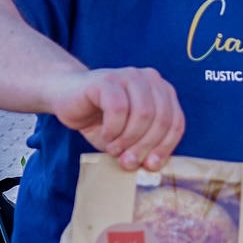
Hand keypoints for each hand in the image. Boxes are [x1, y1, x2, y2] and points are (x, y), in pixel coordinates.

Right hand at [45, 67, 184, 171]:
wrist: (67, 97)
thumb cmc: (101, 119)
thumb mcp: (128, 137)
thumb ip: (144, 147)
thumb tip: (153, 166)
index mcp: (163, 92)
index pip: (176, 122)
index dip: (165, 147)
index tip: (150, 165)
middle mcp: (150, 79)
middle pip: (161, 119)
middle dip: (145, 147)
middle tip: (128, 162)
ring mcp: (129, 75)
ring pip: (143, 114)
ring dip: (128, 139)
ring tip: (114, 149)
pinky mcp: (107, 79)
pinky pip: (119, 109)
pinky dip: (113, 129)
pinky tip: (106, 135)